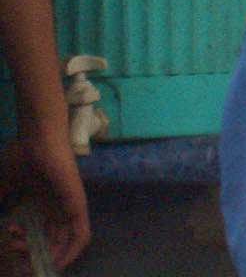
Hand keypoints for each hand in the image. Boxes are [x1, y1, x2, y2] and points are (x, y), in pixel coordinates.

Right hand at [0, 133, 90, 269]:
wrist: (37, 137)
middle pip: (53, 243)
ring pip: (64, 243)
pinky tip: (59, 262)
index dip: (27, 250)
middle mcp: (56, 208)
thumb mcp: (6, 185)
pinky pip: (82, 233)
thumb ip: (2, 201)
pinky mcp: (77, 204)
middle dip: (35, 257)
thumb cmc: (23, 156)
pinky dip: (72, 251)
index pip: (40, 236)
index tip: (12, 256)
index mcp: (42, 204)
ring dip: (48, 257)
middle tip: (20, 264)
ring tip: (29, 261)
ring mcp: (68, 206)